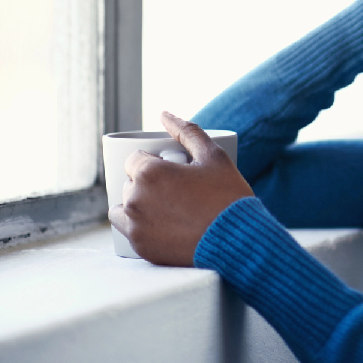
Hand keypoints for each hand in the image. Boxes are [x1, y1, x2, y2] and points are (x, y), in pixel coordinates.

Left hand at [108, 112, 253, 265]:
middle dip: (147, 184)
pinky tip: (165, 226)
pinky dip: (141, 227)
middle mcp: (135, 198)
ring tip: (168, 210)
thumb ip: (187, 132)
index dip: (153, 164)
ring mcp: (136, 225)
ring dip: (139, 205)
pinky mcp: (141, 248)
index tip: (171, 173)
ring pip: (124, 208)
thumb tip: (165, 115)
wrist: (238, 240)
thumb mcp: (213, 157)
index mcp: (149, 172)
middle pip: (130, 184)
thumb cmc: (227, 196)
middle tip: (176, 192)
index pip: (134, 160)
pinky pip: (129, 231)